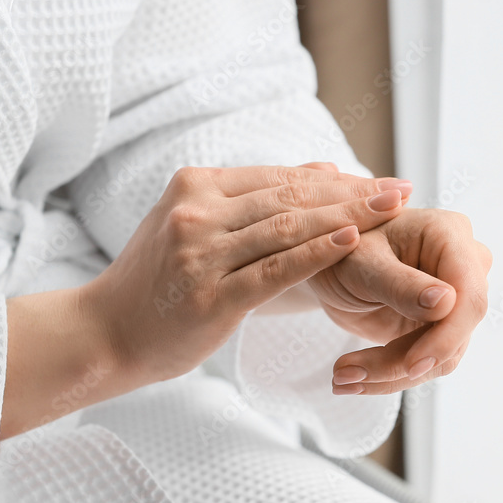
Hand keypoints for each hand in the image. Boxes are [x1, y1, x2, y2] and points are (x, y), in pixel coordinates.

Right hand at [80, 164, 412, 392]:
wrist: (104, 333)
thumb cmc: (156, 283)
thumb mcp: (198, 226)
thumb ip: (256, 199)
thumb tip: (323, 170)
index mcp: (194, 186)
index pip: (279, 177)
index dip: (335, 179)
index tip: (378, 181)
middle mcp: (195, 211)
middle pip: (289, 197)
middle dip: (351, 193)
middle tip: (399, 191)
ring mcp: (200, 253)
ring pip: (287, 228)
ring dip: (345, 217)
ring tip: (388, 210)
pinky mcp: (209, 296)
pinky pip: (274, 269)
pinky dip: (316, 253)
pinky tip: (351, 242)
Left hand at [307, 208, 491, 394]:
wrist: (331, 264)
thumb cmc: (344, 248)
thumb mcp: (362, 264)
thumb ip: (401, 284)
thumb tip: (447, 302)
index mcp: (450, 235)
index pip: (469, 295)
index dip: (446, 336)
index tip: (412, 364)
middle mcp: (463, 266)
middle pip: (457, 330)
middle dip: (406, 361)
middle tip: (349, 374)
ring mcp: (456, 299)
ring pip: (442, 356)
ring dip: (391, 374)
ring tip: (342, 378)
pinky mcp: (442, 327)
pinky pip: (428, 363)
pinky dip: (390, 376)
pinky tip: (355, 379)